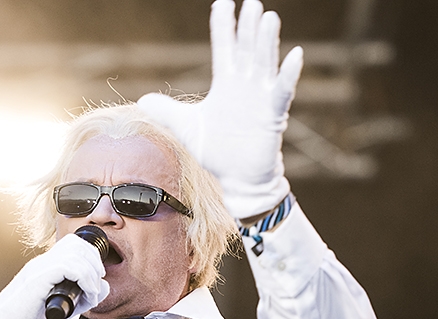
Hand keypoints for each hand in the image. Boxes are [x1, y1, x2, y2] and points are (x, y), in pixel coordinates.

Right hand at [0, 234, 109, 318]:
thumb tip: (101, 288)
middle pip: (78, 244)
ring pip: (76, 253)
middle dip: (95, 264)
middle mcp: (42, 263)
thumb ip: (81, 298)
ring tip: (92, 294)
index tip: (97, 280)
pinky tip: (86, 296)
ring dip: (92, 274)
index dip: (92, 258)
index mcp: (46, 267)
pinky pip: (67, 267)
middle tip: (96, 286)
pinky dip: (85, 280)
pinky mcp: (37, 280)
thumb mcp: (62, 308)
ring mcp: (38, 269)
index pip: (75, 245)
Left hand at [137, 0, 302, 218]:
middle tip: (251, 2)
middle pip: (247, 50)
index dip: (224, 27)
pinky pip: (281, 92)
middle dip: (248, 27)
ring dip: (267, 42)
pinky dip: (289, 75)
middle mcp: (245, 87)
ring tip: (268, 17)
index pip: (224, 49)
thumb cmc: (216, 153)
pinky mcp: (272, 117)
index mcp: (226, 85)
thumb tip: (143, 99)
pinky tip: (294, 56)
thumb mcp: (186, 128)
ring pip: (264, 64)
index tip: (223, 3)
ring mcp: (260, 100)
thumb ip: (167, 111)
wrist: (237, 180)